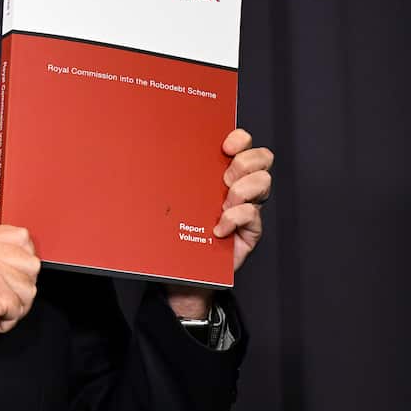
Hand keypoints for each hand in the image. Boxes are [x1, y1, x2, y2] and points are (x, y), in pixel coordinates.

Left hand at [165, 128, 273, 318]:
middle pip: (262, 158)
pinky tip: (218, 228)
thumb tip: (147, 156)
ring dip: (243, 189)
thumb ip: (170, 178)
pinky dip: (235, 218)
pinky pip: (253, 215)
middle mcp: (239, 186)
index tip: (225, 145)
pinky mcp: (250, 230)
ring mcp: (247, 207)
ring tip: (223, 203)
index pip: (242, 143)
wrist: (182, 271)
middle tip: (225, 178)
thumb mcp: (171, 200)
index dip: (239, 139)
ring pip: (263, 182)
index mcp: (220, 172)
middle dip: (245, 162)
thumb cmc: (175, 231)